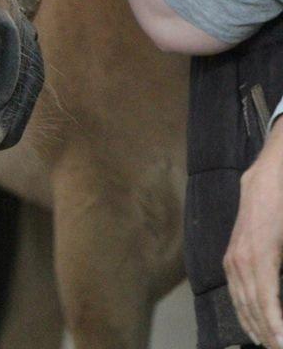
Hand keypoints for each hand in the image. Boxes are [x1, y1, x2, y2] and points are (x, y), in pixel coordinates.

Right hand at [224, 121, 282, 348]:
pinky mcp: (231, 255)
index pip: (266, 304)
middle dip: (267, 334)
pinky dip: (244, 312)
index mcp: (260, 256)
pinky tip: (253, 325)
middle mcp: (240, 260)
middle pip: (252, 308)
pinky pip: (235, 291)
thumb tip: (281, 290)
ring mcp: (232, 258)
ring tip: (269, 345)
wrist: (269, 176)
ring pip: (241, 303)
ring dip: (255, 327)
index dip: (275, 329)